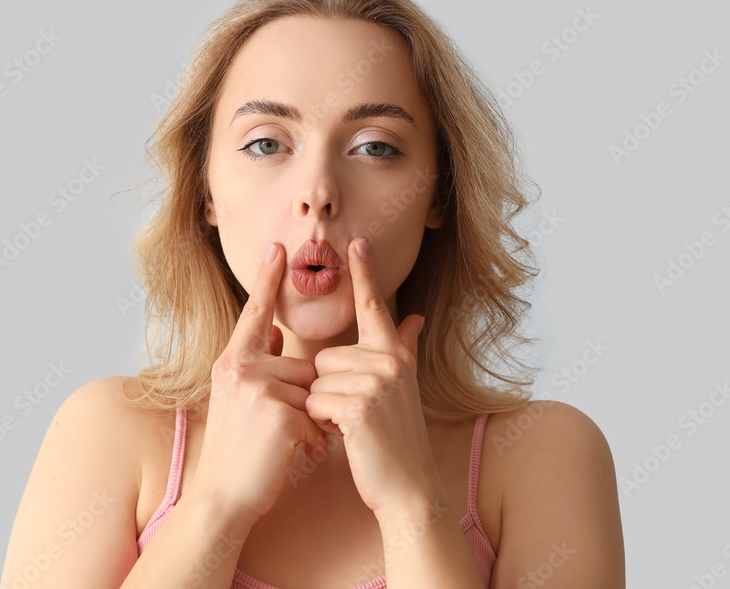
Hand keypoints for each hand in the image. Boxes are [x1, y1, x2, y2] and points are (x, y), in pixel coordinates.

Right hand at [186, 242, 329, 527]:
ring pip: (313, 392)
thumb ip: (258, 363)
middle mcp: (241, 369)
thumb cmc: (236, 451)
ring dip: (309, 422)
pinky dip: (310, 442)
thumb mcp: (237, 400)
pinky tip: (287, 457)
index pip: (255, 314)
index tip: (278, 245)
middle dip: (304, 401)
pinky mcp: (280, 414)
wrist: (222, 498)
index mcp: (231, 362)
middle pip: (303, 366)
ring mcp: (259, 390)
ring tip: (280, 446)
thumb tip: (278, 332)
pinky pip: (316, 418)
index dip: (266, 280)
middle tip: (275, 433)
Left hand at [304, 236, 437, 518]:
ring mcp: (375, 383)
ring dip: (324, 408)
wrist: (409, 488)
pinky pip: (316, 401)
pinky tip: (347, 437)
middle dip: (329, 388)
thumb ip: (404, 349)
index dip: (366, 275)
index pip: (375, 307)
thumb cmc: (396, 439)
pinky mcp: (358, 406)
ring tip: (354, 427)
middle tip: (358, 416)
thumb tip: (414, 317)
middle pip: (325, 357)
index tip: (357, 241)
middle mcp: (389, 362)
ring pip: (317, 380)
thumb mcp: (404, 389)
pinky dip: (322, 423)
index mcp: (395, 355)